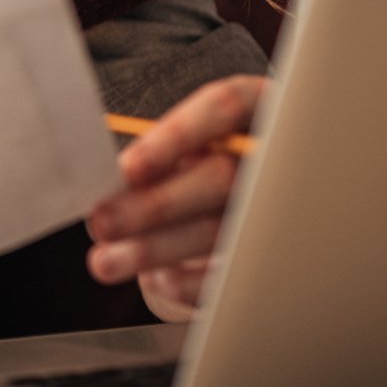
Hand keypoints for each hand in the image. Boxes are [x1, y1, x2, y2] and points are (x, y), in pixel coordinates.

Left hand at [84, 75, 267, 321]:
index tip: (129, 168)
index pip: (225, 107)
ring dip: (155, 249)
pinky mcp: (278, 257)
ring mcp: (286, 206)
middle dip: (155, 205)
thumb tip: (110, 181)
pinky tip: (153, 278)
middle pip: (222, 176)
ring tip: (105, 261)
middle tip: (100, 223)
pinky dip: (189, 281)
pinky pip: (235, 274)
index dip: (176, 137)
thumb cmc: (205, 159)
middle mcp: (277, 152)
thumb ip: (157, 151)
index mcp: (257, 105)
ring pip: (222, 230)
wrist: (253, 202)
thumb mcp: (190, 142)